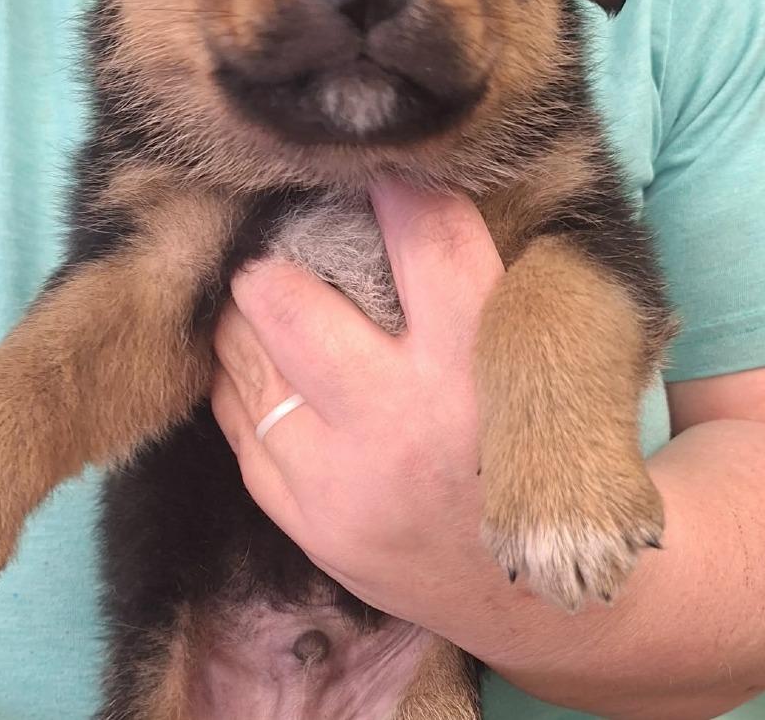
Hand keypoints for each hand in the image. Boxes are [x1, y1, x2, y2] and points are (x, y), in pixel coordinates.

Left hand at [211, 181, 507, 634]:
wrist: (530, 595)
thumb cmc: (525, 449)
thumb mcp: (530, 365)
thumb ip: (476, 282)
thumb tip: (405, 188)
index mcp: (480, 369)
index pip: (430, 243)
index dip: (396, 187)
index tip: (369, 169)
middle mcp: (403, 422)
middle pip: (283, 297)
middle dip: (273, 261)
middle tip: (283, 255)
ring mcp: (338, 479)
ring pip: (237, 353)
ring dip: (249, 318)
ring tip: (271, 309)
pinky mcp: (301, 519)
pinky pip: (234, 415)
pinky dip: (244, 380)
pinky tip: (271, 372)